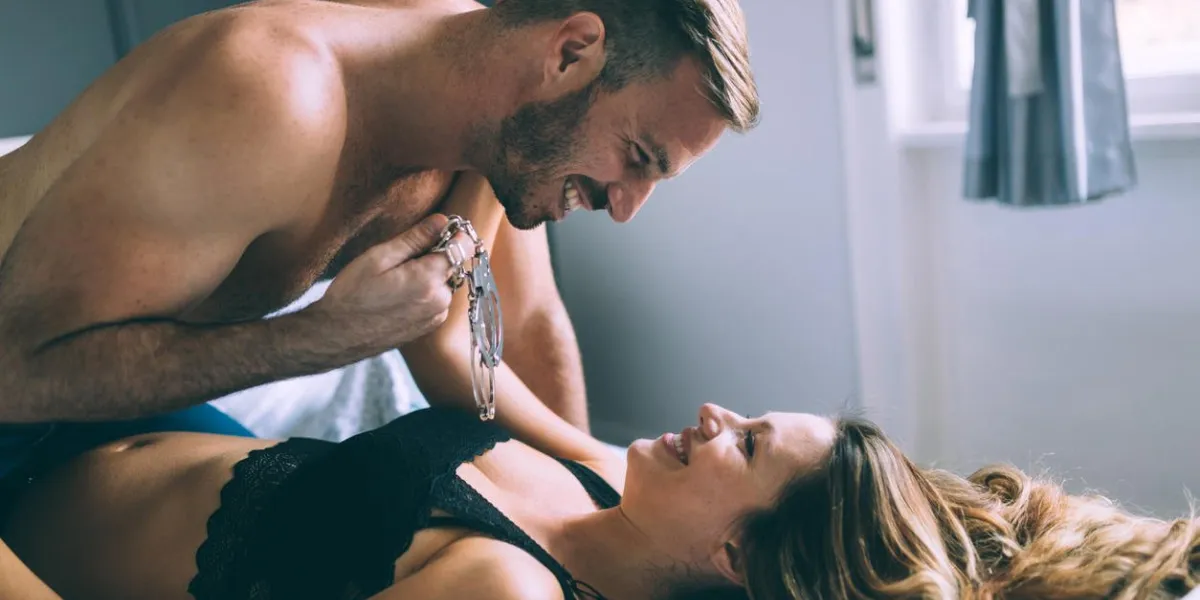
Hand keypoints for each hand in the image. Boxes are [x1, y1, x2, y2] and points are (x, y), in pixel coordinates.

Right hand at [309, 213, 472, 351]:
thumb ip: (416, 238)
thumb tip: (443, 221)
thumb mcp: (379, 257)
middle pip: (452, 264)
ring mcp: (436, 317)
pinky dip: (424, 292)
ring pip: (444, 282)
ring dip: (428, 275)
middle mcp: (440, 301)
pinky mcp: (428, 327)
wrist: (336, 336)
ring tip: (395, 280)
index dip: (451, 234)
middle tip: (400, 259)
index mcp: (429, 280)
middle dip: (434, 256)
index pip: (462, 247)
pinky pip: (436, 300)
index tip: (435, 230)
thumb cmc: (352, 295)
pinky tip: (397, 295)